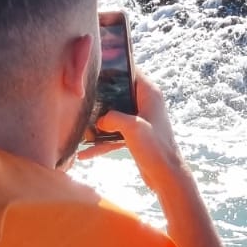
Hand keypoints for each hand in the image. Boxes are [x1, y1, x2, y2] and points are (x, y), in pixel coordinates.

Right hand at [78, 70, 185, 195]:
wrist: (167, 177)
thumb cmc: (155, 149)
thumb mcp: (132, 127)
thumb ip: (112, 117)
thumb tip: (99, 121)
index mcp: (149, 94)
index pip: (130, 71)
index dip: (113, 69)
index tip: (92, 71)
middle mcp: (144, 103)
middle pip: (117, 94)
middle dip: (99, 99)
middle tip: (80, 100)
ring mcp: (139, 120)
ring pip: (113, 115)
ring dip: (98, 123)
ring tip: (79, 129)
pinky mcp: (135, 136)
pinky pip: (114, 134)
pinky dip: (101, 142)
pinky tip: (84, 154)